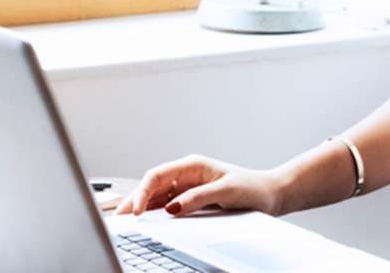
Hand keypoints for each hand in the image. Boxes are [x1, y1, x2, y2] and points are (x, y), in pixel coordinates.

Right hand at [113, 153, 283, 217]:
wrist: (270, 194)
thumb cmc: (252, 188)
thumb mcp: (226, 191)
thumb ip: (198, 198)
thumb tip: (172, 207)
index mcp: (193, 165)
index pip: (157, 175)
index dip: (142, 192)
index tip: (136, 211)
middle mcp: (187, 174)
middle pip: (151, 186)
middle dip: (134, 201)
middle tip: (119, 220)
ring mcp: (187, 187)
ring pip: (156, 196)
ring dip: (141, 207)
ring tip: (125, 223)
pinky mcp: (190, 199)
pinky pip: (166, 205)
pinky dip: (153, 213)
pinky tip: (145, 222)